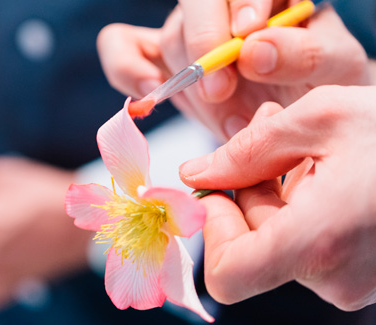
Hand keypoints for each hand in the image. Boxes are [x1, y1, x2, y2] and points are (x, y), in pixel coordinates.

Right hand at [97, 1, 369, 139]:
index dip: (242, 2)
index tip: (250, 32)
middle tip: (220, 89)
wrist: (291, 123)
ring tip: (228, 118)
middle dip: (203, 44)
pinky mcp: (158, 60)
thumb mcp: (336, 69)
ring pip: (169, 38)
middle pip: (195, 5)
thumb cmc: (319, 89)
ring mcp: (188, 33)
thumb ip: (308, 54)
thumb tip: (253, 48)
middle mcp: (225, 9)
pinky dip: (124, 67)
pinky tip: (149, 96)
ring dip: (189, 84)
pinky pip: (119, 46)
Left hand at [179, 85, 375, 310]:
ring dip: (275, 190)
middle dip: (246, 190)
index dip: (212, 231)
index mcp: (318, 242)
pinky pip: (312, 243)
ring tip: (302, 142)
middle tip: (263, 135)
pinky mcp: (366, 272)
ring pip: (280, 241)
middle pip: (250, 247)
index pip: (226, 275)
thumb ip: (246, 151)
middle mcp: (335, 276)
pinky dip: (303, 204)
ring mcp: (355, 280)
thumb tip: (197, 173)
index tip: (218, 187)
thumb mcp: (319, 118)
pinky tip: (324, 165)